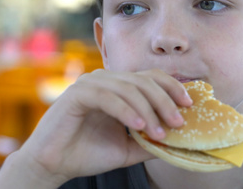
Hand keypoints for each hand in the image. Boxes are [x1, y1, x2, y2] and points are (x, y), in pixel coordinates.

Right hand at [0, 69, 191, 187]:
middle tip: (179, 123)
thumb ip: (152, 140)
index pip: (151, 78)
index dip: (172, 88)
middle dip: (165, 101)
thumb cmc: (88, 153)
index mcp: (118, 87)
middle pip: (144, 81)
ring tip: (160, 133)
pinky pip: (109, 97)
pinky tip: (139, 127)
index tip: (189, 105)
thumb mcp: (129, 147)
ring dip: (148, 110)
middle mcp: (106, 79)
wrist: (53, 165)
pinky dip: (126, 111)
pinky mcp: (77, 93)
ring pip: (129, 88)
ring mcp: (91, 83)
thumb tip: (182, 141)